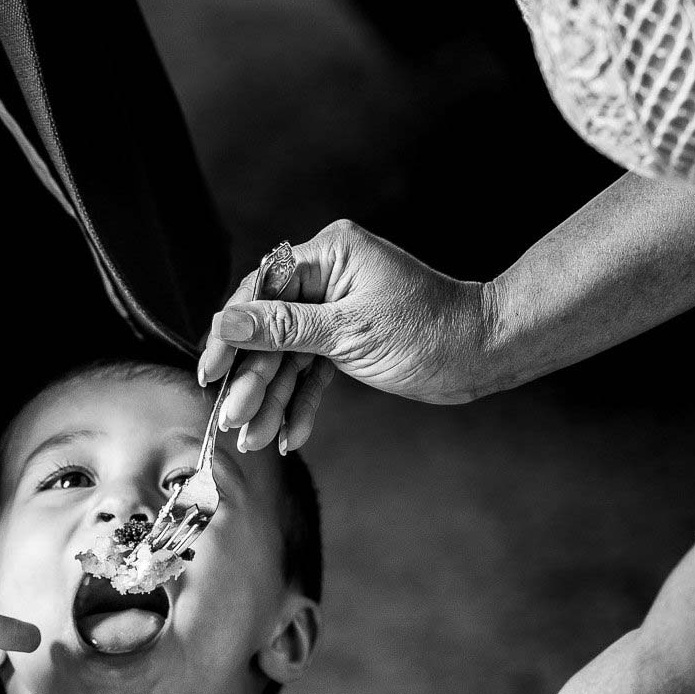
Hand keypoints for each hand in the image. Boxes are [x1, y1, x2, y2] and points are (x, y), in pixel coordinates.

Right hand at [197, 220, 489, 451]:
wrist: (484, 353)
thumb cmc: (430, 331)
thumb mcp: (349, 332)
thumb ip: (283, 329)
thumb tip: (226, 323)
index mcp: (327, 255)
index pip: (260, 292)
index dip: (231, 335)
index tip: (210, 371)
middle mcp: (327, 276)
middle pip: (270, 330)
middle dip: (254, 379)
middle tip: (233, 418)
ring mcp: (336, 309)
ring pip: (289, 357)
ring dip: (274, 399)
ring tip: (256, 439)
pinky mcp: (346, 339)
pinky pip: (312, 369)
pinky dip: (302, 401)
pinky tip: (289, 434)